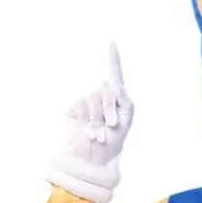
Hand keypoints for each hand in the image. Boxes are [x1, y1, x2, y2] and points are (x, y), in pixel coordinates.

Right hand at [46, 43, 134, 202]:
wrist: (96, 158)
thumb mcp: (126, 119)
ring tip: (101, 133)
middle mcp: (100, 97)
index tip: (112, 44)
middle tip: (112, 126)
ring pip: (95, 98)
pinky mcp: (75, 109)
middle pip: (107, 89)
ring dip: (100, 118)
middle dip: (112, 109)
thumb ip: (124, 98)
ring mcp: (87, 103)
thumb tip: (111, 82)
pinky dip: (88, 120)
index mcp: (115, 98)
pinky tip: (89, 132)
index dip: (113, 59)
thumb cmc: (114, 140)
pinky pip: (83, 105)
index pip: (114, 75)